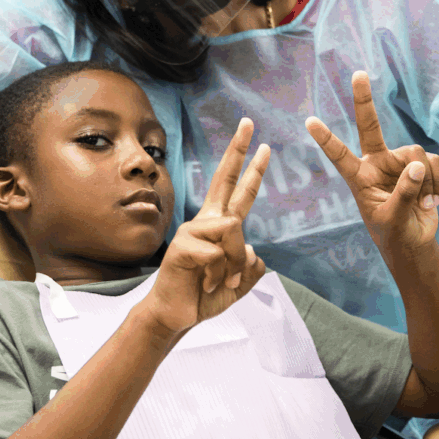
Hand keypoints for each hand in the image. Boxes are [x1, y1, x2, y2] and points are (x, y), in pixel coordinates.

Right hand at [142, 118, 269, 337]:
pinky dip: (219, 275)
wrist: (175, 315)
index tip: (263, 145)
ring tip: (218, 281)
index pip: (238, 192)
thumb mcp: (238, 282)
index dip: (252, 169)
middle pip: (225, 180)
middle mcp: (205, 223)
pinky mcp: (183, 247)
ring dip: (234, 263)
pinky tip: (204, 283)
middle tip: (248, 123)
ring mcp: (192, 232)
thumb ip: (251, 266)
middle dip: (239, 151)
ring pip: (234, 231)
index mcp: (219, 227)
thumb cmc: (203, 295)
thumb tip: (254, 249)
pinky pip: (219, 254)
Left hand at [306, 72, 438, 261]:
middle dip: (364, 100)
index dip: (326, 139)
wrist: (414, 242)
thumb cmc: (394, 234)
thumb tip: (416, 165)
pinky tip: (431, 202)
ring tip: (421, 204)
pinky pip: (433, 162)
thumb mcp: (393, 218)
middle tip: (358, 73)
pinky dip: (437, 183)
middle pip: (370, 126)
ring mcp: (399, 162)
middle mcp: (377, 163)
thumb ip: (403, 193)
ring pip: (416, 153)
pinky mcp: (420, 165)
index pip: (339, 155)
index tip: (308, 121)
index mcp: (359, 178)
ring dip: (425, 181)